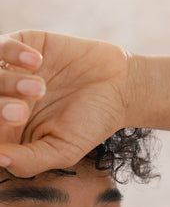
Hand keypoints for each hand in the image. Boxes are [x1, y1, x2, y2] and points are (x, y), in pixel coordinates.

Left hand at [0, 29, 130, 176]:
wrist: (121, 87)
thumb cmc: (94, 122)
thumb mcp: (64, 151)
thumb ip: (28, 161)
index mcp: (12, 131)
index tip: (15, 124)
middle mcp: (8, 101)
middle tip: (20, 112)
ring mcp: (14, 73)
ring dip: (6, 82)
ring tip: (40, 87)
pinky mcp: (26, 46)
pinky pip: (1, 45)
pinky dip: (11, 52)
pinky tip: (37, 60)